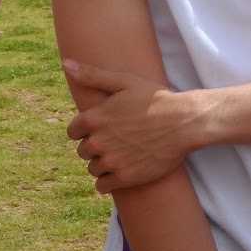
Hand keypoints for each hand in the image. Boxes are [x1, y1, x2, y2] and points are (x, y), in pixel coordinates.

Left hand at [64, 59, 210, 191]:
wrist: (184, 123)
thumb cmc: (156, 99)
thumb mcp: (124, 81)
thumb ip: (92, 75)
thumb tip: (66, 64)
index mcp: (94, 118)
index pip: (73, 132)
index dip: (86, 130)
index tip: (102, 129)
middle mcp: (98, 141)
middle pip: (84, 151)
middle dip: (96, 147)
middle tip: (116, 141)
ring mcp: (111, 161)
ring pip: (92, 168)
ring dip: (102, 164)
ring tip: (121, 156)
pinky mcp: (124, 178)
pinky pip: (102, 186)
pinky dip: (108, 181)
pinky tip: (120, 172)